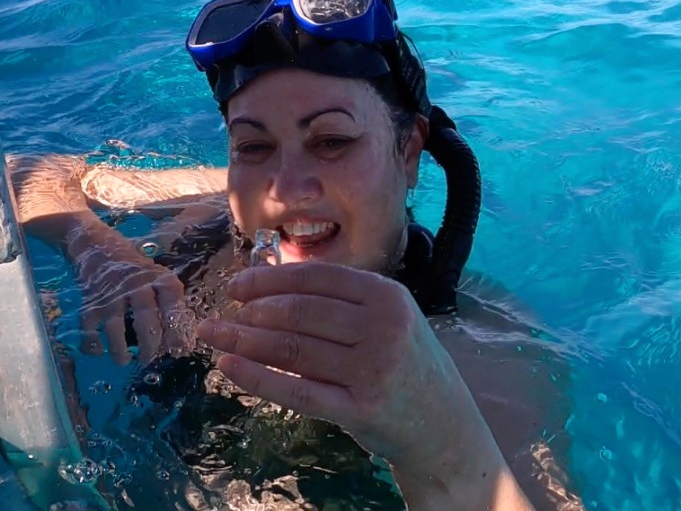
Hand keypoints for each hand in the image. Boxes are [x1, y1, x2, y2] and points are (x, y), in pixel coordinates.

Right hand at [68, 223, 190, 365]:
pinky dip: (92, 343)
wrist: (96, 243)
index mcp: (156, 277)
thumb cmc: (132, 266)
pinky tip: (98, 352)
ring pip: (115, 325)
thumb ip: (166, 299)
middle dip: (149, 343)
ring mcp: (110, 292)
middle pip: (145, 317)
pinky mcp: (89, 299)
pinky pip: (90, 326)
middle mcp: (135, 283)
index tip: (181, 348)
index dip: (177, 326)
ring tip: (124, 361)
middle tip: (149, 359)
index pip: (171, 301)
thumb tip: (183, 334)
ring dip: (120, 349)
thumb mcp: (154, 274)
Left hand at [197, 262, 473, 468]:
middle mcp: (383, 326)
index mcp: (386, 295)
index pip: (316, 277)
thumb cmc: (405, 362)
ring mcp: (374, 369)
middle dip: (252, 310)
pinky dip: (257, 377)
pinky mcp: (361, 410)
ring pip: (293, 349)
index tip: (237, 286)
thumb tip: (269, 286)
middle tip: (222, 315)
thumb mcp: (388, 317)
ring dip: (245, 340)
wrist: (445, 423)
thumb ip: (341, 300)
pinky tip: (230, 366)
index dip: (271, 279)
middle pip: (300, 312)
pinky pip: (298, 391)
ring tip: (214, 336)